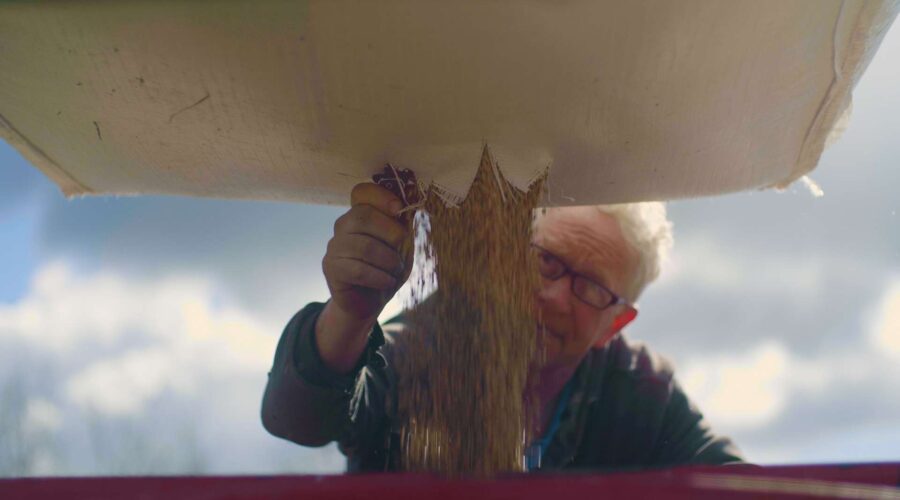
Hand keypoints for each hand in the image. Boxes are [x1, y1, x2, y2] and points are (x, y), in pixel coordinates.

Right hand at [322, 182, 413, 322]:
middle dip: (390, 232)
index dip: (381, 196)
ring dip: (388, 261)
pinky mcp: (331, 268)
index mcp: (359, 214)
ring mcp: (334, 246)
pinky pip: (358, 270)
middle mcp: (342, 226)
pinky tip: (387, 282)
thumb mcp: (401, 247)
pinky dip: (379, 277)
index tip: (400, 209)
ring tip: (395, 271)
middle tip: (402, 250)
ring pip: (364, 246)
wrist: (368, 302)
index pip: (362, 193)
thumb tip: (412, 204)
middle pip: (362, 216)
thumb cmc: (386, 270)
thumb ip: (403, 226)